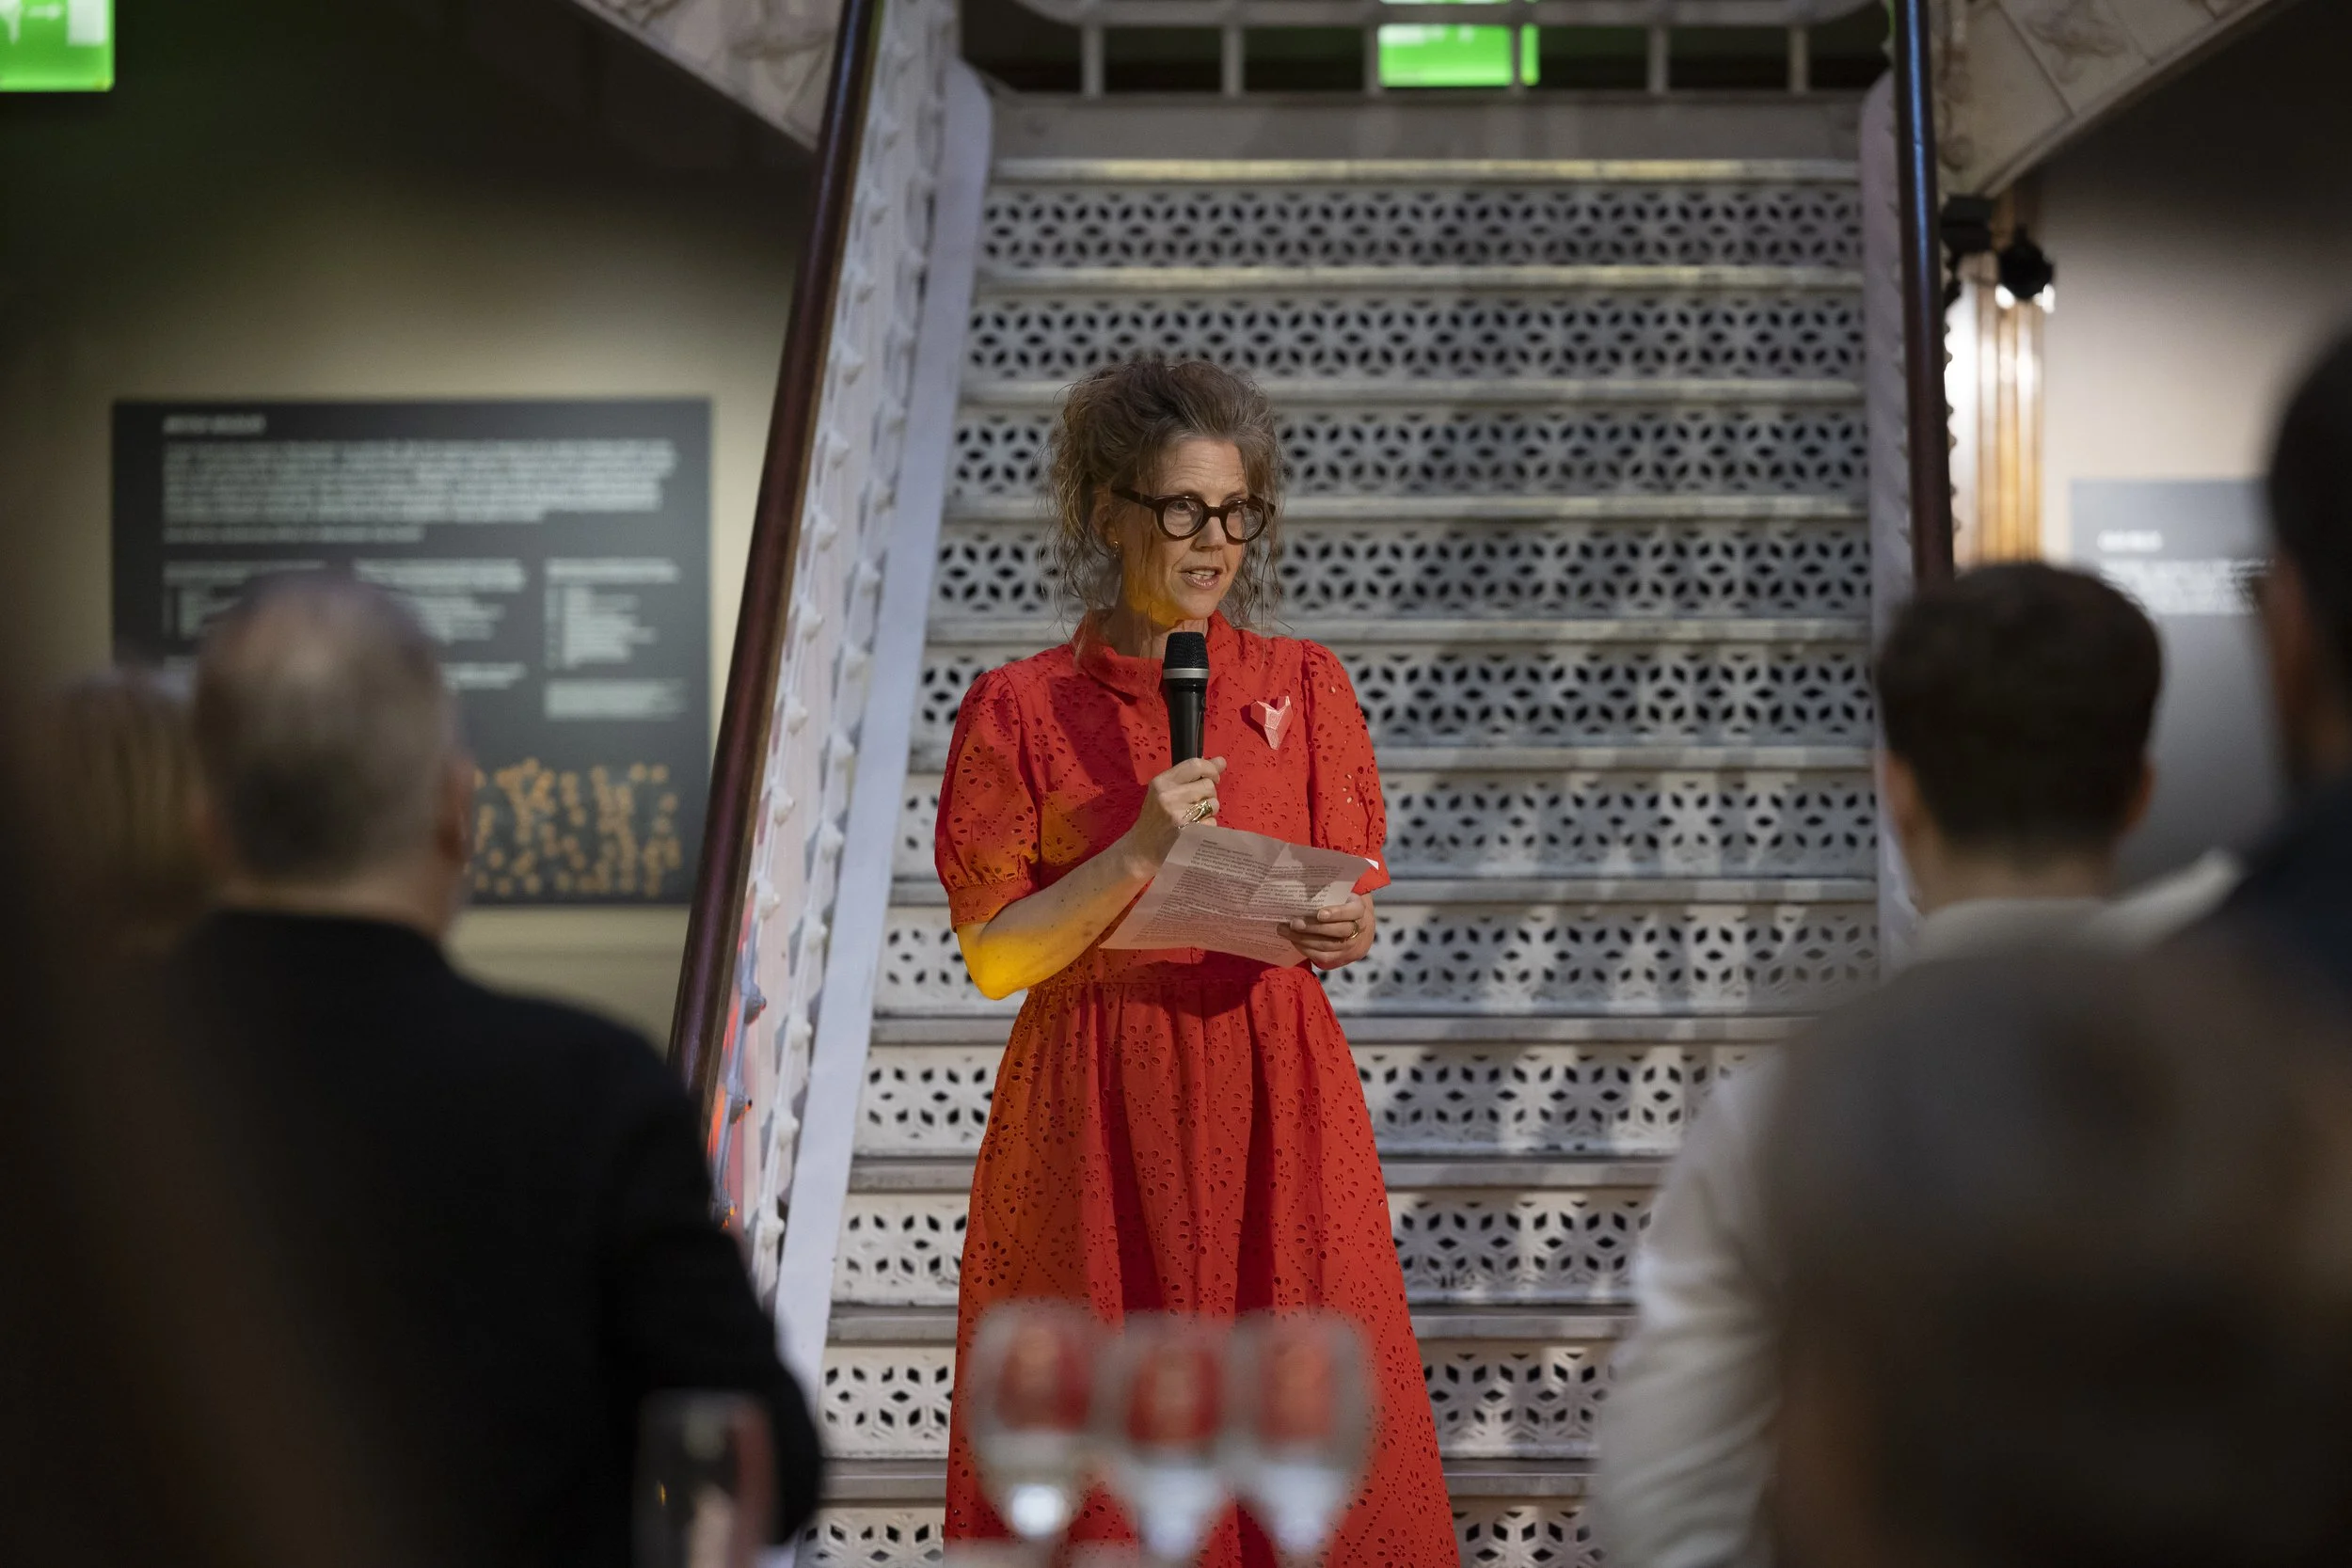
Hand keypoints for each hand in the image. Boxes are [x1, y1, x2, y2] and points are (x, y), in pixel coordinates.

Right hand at [1118, 757, 1226, 876]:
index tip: (1214, 777)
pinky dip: (1208, 826)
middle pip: (1208, 786)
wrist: (1142, 849)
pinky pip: (1213, 822)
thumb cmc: (1156, 818)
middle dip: (1209, 794)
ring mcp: (1179, 816)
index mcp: (1162, 782)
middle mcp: (1169, 797)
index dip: (1211, 769)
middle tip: (1196, 803)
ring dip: (1209, 810)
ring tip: (1194, 817)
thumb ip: (1191, 776)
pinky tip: (1194, 830)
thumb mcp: (1164, 792)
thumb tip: (1221, 761)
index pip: (1195, 765)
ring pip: (1213, 804)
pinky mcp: (1189, 833)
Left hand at [1285, 891, 1375, 969]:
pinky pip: (1321, 956)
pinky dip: (1305, 948)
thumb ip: (1328, 891)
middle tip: (1294, 922)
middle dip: (1313, 927)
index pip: (1351, 912)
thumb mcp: (1340, 896)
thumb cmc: (1341, 906)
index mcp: (1358, 910)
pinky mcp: (1338, 957)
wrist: (1354, 928)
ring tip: (1284, 930)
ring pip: (1326, 945)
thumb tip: (1301, 883)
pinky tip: (1293, 940)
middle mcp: (1357, 929)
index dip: (1336, 913)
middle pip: (1336, 931)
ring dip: (1303, 938)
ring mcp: (1348, 945)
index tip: (1319, 913)